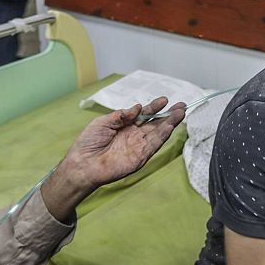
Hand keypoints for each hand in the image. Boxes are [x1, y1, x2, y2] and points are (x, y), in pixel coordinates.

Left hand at [41, 97, 185, 221]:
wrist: (82, 164)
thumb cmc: (88, 143)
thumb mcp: (102, 122)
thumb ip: (121, 115)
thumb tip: (138, 107)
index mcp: (126, 126)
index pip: (144, 115)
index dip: (154, 107)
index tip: (164, 100)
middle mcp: (135, 135)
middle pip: (156, 123)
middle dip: (169, 114)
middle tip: (181, 105)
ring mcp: (139, 146)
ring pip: (158, 133)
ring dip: (170, 123)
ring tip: (181, 113)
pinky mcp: (140, 157)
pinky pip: (154, 145)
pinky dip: (163, 136)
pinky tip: (170, 127)